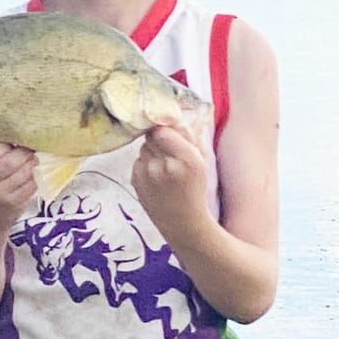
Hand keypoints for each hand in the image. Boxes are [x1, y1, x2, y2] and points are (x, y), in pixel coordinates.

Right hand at [0, 141, 37, 227]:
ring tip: (33, 160)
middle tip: (30, 149)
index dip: (7, 143)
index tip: (15, 139)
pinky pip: (29, 186)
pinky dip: (35, 177)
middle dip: (24, 153)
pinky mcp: (10, 205)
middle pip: (9, 162)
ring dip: (32, 164)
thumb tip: (22, 129)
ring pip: (22, 174)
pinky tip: (32, 174)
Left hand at [131, 118, 209, 245]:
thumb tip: (177, 116)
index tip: (169, 131)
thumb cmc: (195, 190)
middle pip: (152, 137)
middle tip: (168, 150)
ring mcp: (148, 175)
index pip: (163, 130)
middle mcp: (166, 166)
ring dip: (151, 152)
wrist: (182, 222)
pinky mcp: (135, 181)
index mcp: (188, 160)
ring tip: (163, 166)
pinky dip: (145, 164)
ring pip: (143, 148)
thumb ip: (191, 137)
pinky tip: (156, 176)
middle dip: (159, 139)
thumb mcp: (203, 162)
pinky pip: (137, 161)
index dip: (165, 129)